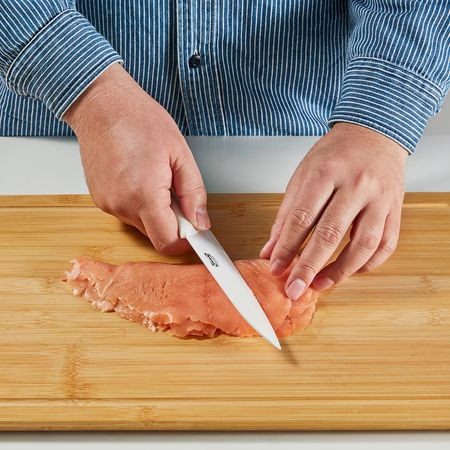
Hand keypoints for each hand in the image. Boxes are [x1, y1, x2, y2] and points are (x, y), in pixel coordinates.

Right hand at [64, 63, 209, 254]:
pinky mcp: (100, 199)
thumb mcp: (180, 154)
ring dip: (155, 211)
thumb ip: (194, 193)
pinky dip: (139, 204)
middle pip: (155, 235)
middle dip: (172, 222)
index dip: (185, 241)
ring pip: (141, 225)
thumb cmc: (138, 120)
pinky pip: (127, 213)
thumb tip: (201, 222)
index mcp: (144, 195)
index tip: (195, 230)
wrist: (101, 105)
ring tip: (155, 178)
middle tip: (176, 192)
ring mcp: (107, 203)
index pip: (167, 242)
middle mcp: (121, 205)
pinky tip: (140, 178)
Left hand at [260, 122, 406, 298]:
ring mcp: (380, 198)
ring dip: (340, 271)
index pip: (302, 217)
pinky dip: (367, 264)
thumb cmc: (334, 156)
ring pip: (363, 244)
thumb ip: (286, 216)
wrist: (373, 135)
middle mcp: (356, 185)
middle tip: (294, 289)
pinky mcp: (396, 209)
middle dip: (309, 267)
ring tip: (319, 284)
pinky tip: (349, 271)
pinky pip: (385, 245)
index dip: (287, 247)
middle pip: (330, 234)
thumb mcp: (303, 177)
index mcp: (326, 172)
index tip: (276, 268)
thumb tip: (270, 251)